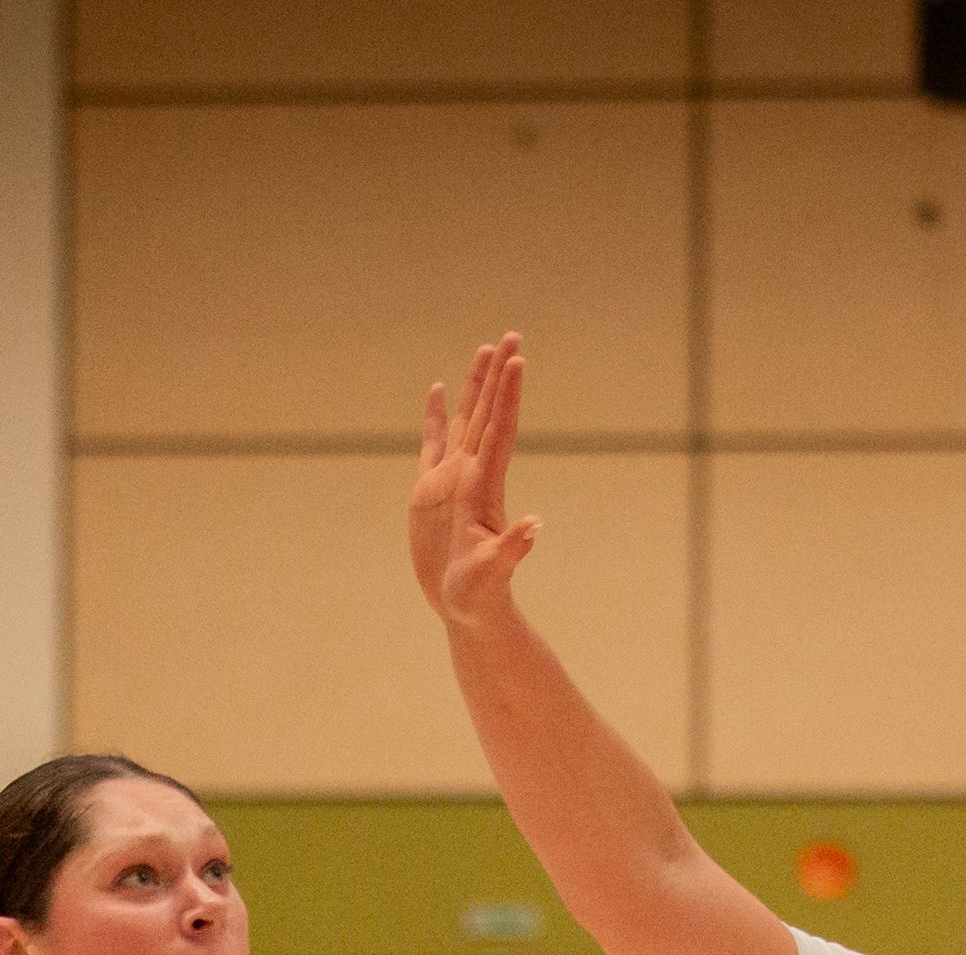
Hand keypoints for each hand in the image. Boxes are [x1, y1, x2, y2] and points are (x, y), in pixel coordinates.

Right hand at [408, 334, 541, 629]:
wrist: (465, 608)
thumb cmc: (480, 596)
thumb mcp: (493, 573)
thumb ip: (511, 550)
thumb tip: (534, 526)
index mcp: (484, 487)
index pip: (500, 431)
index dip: (508, 395)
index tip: (517, 359)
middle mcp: (472, 476)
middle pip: (488, 414)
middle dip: (499, 376)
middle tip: (511, 335)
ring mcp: (452, 480)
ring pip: (466, 421)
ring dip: (476, 386)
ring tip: (485, 348)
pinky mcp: (430, 491)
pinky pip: (434, 443)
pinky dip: (437, 416)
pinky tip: (440, 390)